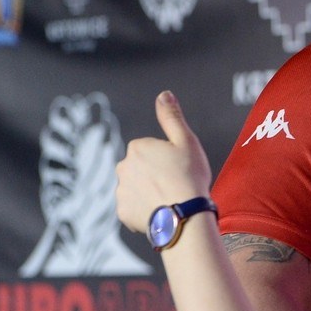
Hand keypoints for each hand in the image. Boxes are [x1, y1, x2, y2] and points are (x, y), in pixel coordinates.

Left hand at [114, 91, 212, 232]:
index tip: (179, 169)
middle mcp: (123, 167)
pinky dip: (144, 211)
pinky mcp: (122, 212)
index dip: (167, 160)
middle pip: (140, 169)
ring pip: (136, 189)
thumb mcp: (187, 142)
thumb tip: (164, 95)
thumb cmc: (189, 177)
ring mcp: (121, 191)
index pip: (150, 150)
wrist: (184, 216)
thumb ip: (172, 117)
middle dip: (154, 175)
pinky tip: (161, 212)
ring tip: (169, 201)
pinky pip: (133, 209)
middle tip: (175, 185)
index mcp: (138, 148)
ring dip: (148, 193)